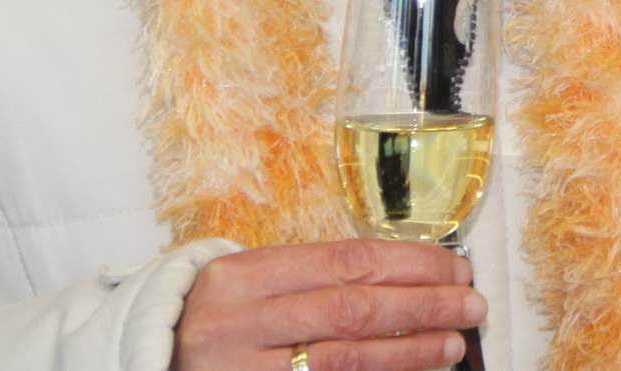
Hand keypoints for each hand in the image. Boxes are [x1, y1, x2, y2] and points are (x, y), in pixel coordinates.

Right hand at [174, 241, 485, 370]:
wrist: (149, 367)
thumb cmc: (217, 320)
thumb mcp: (250, 286)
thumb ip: (313, 279)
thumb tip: (408, 279)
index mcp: (243, 275)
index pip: (344, 260)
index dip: (408, 264)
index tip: (454, 268)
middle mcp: (239, 323)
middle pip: (351, 308)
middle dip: (421, 305)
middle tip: (471, 304)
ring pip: (343, 359)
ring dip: (407, 351)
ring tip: (452, 343)